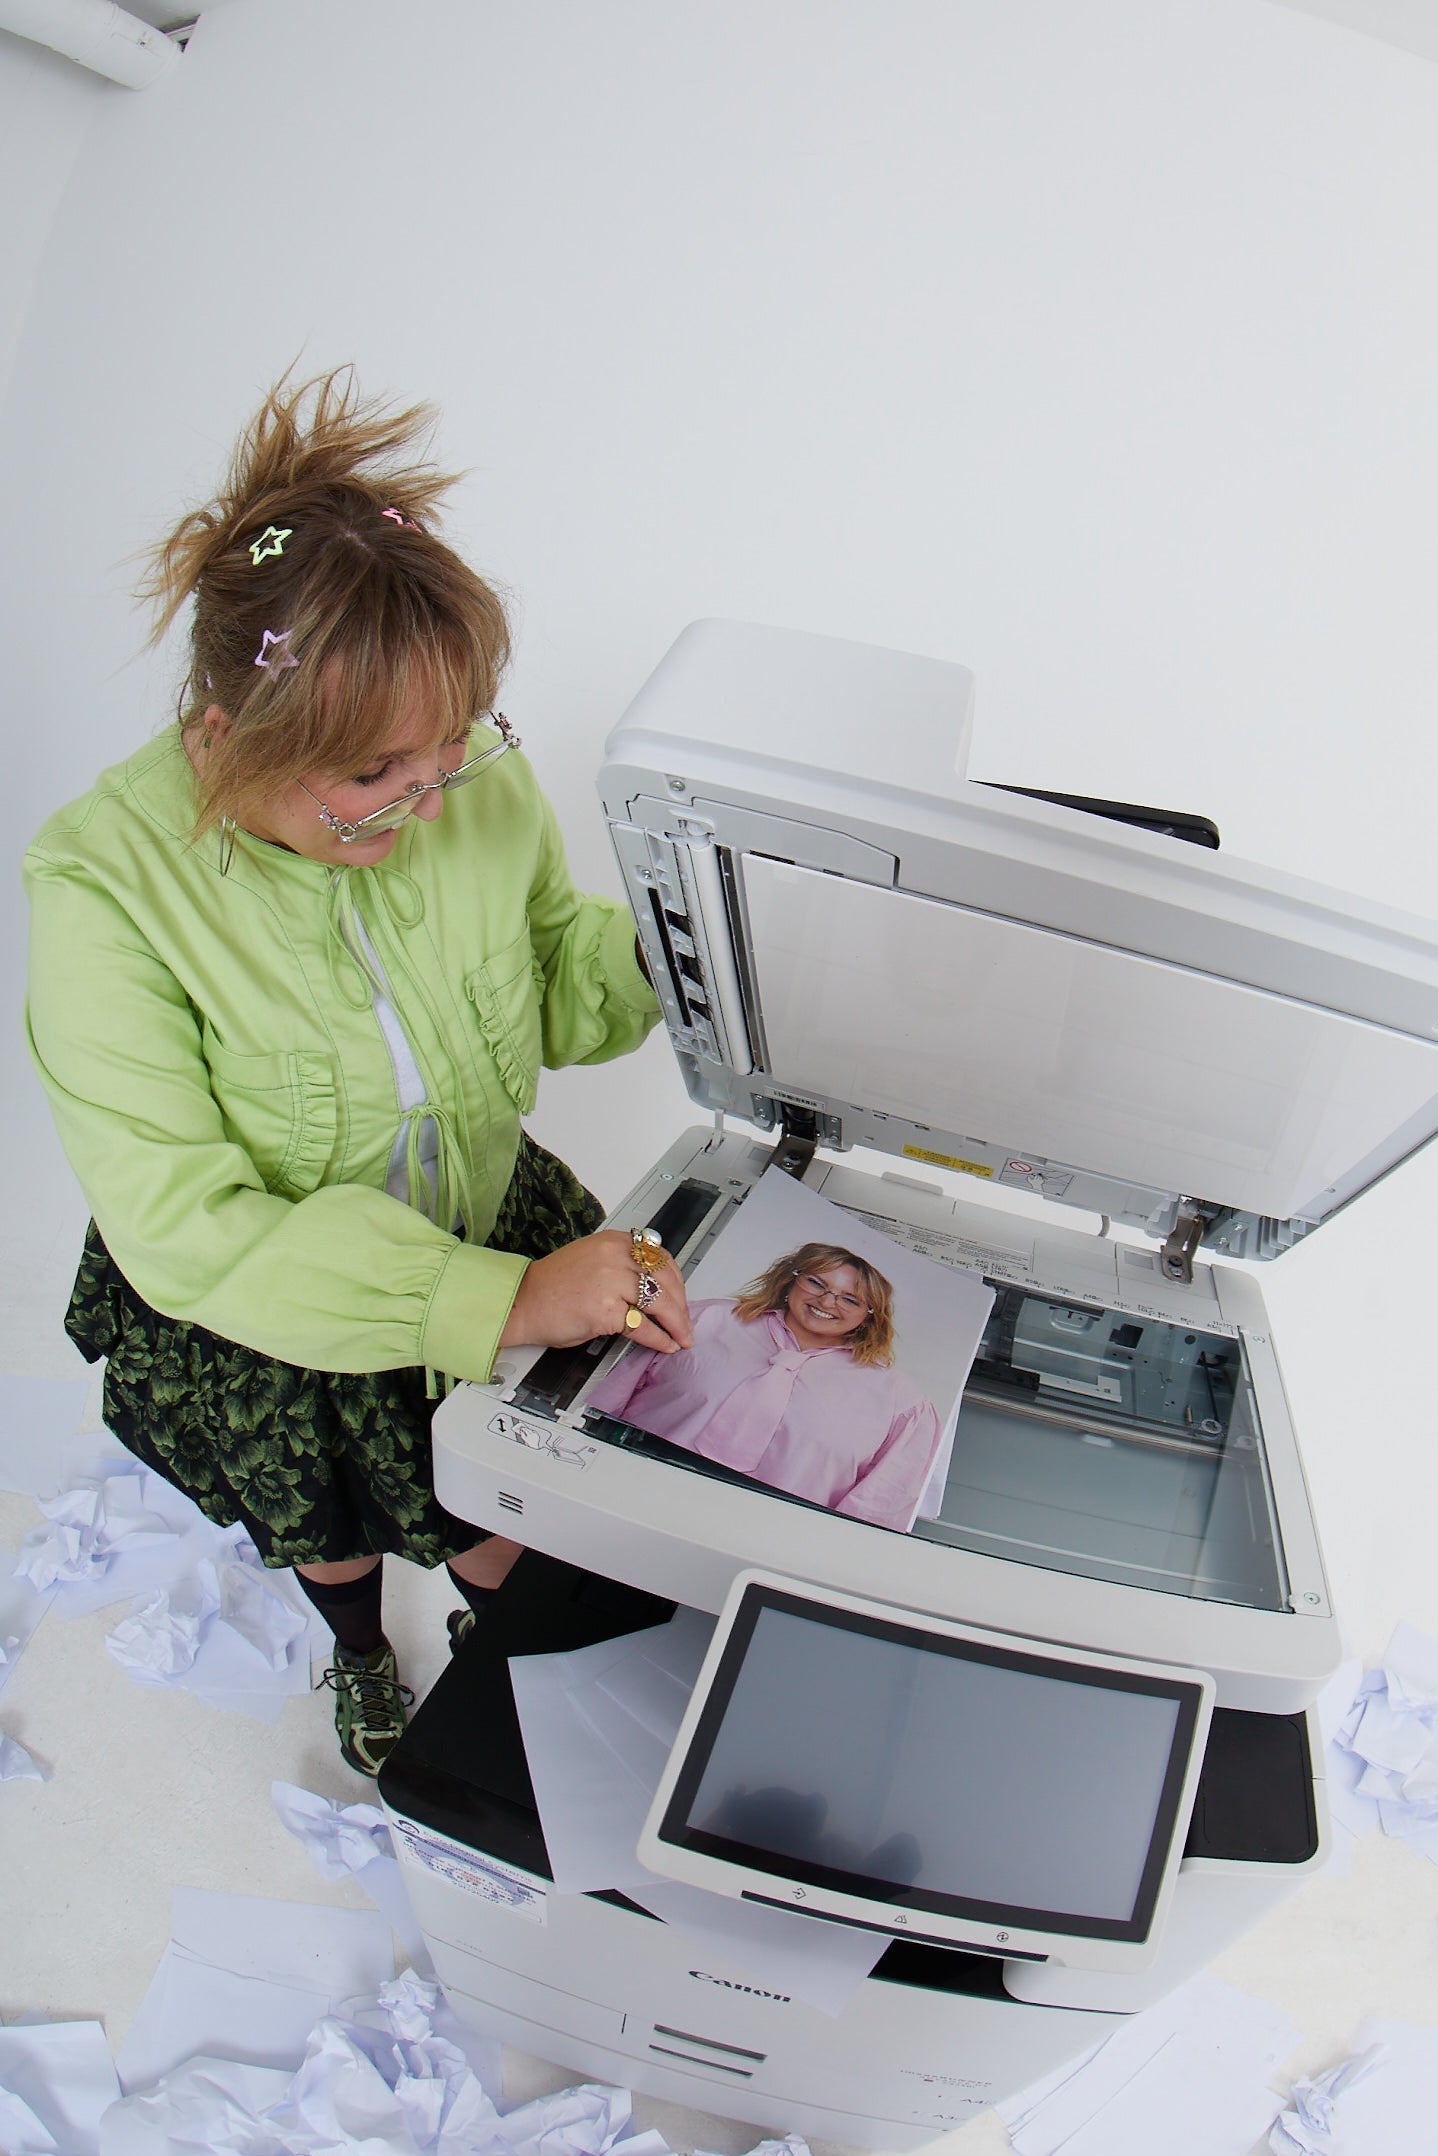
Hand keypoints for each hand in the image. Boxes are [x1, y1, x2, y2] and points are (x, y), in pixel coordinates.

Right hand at [498, 1229, 692, 1354]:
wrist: (522, 1302)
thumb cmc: (551, 1286)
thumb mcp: (592, 1260)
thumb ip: (622, 1265)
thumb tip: (656, 1286)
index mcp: (613, 1241)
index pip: (660, 1257)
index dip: (677, 1280)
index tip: (681, 1296)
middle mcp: (614, 1256)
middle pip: (665, 1279)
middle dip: (681, 1305)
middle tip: (685, 1323)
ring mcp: (611, 1282)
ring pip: (660, 1303)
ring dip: (676, 1324)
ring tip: (681, 1336)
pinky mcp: (605, 1310)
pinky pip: (642, 1327)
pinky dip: (658, 1339)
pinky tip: (664, 1344)